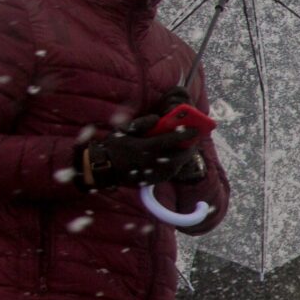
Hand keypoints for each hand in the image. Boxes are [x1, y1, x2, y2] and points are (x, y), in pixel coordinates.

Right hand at [82, 127, 198, 186]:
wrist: (104, 168)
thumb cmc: (114, 145)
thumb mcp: (124, 129)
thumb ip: (142, 123)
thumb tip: (158, 118)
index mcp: (143, 147)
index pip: (169, 140)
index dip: (184, 135)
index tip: (194, 129)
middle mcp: (150, 163)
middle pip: (177, 156)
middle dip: (189, 147)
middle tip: (194, 139)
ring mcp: (152, 174)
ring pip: (176, 166)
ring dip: (184, 156)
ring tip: (188, 147)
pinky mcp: (153, 181)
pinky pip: (170, 173)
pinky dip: (177, 164)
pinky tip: (177, 157)